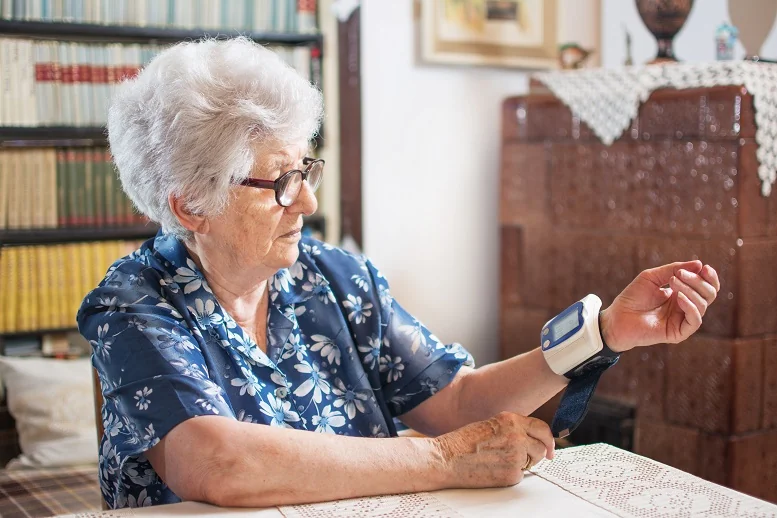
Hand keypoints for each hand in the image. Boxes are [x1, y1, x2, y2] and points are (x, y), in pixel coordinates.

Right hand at [432, 412, 554, 487]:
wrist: (447, 458)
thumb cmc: (462, 442)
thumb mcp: (490, 425)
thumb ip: (511, 429)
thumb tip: (529, 439)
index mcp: (510, 420)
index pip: (541, 428)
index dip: (548, 439)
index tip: (549, 448)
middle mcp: (517, 435)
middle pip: (541, 447)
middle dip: (535, 454)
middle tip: (525, 459)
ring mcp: (516, 455)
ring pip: (532, 462)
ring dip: (522, 464)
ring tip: (499, 461)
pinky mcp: (512, 473)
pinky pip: (520, 475)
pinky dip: (510, 475)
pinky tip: (493, 470)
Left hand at [600, 260, 719, 351]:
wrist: (617, 317)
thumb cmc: (632, 297)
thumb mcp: (652, 276)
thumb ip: (674, 269)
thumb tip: (700, 264)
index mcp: (682, 294)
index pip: (706, 286)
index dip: (710, 277)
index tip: (705, 267)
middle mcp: (685, 307)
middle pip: (708, 294)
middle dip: (698, 281)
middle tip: (679, 275)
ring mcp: (683, 320)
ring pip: (702, 305)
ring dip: (690, 290)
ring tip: (673, 282)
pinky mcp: (679, 333)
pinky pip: (695, 320)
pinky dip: (691, 306)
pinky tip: (679, 297)